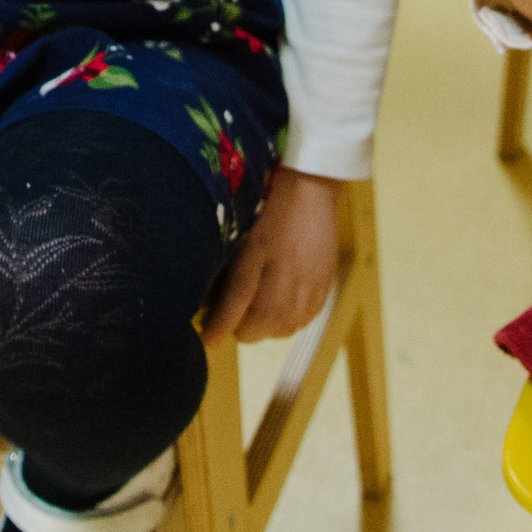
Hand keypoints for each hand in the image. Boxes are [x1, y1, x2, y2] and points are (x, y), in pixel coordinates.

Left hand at [203, 169, 341, 342]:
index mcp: (259, 256)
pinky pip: (302, 321)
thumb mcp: (241, 235)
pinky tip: (279, 303)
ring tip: (256, 309)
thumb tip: (209, 303)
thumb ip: (227, 271)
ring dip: (265, 327)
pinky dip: (286, 320)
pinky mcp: (324, 287)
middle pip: (261, 325)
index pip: (236, 304)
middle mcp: (287, 274)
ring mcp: (309, 285)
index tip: (207, 340)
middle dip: (242, 328)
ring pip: (281, 329)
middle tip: (232, 317)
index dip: (219, 326)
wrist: (310, 191)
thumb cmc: (266, 209)